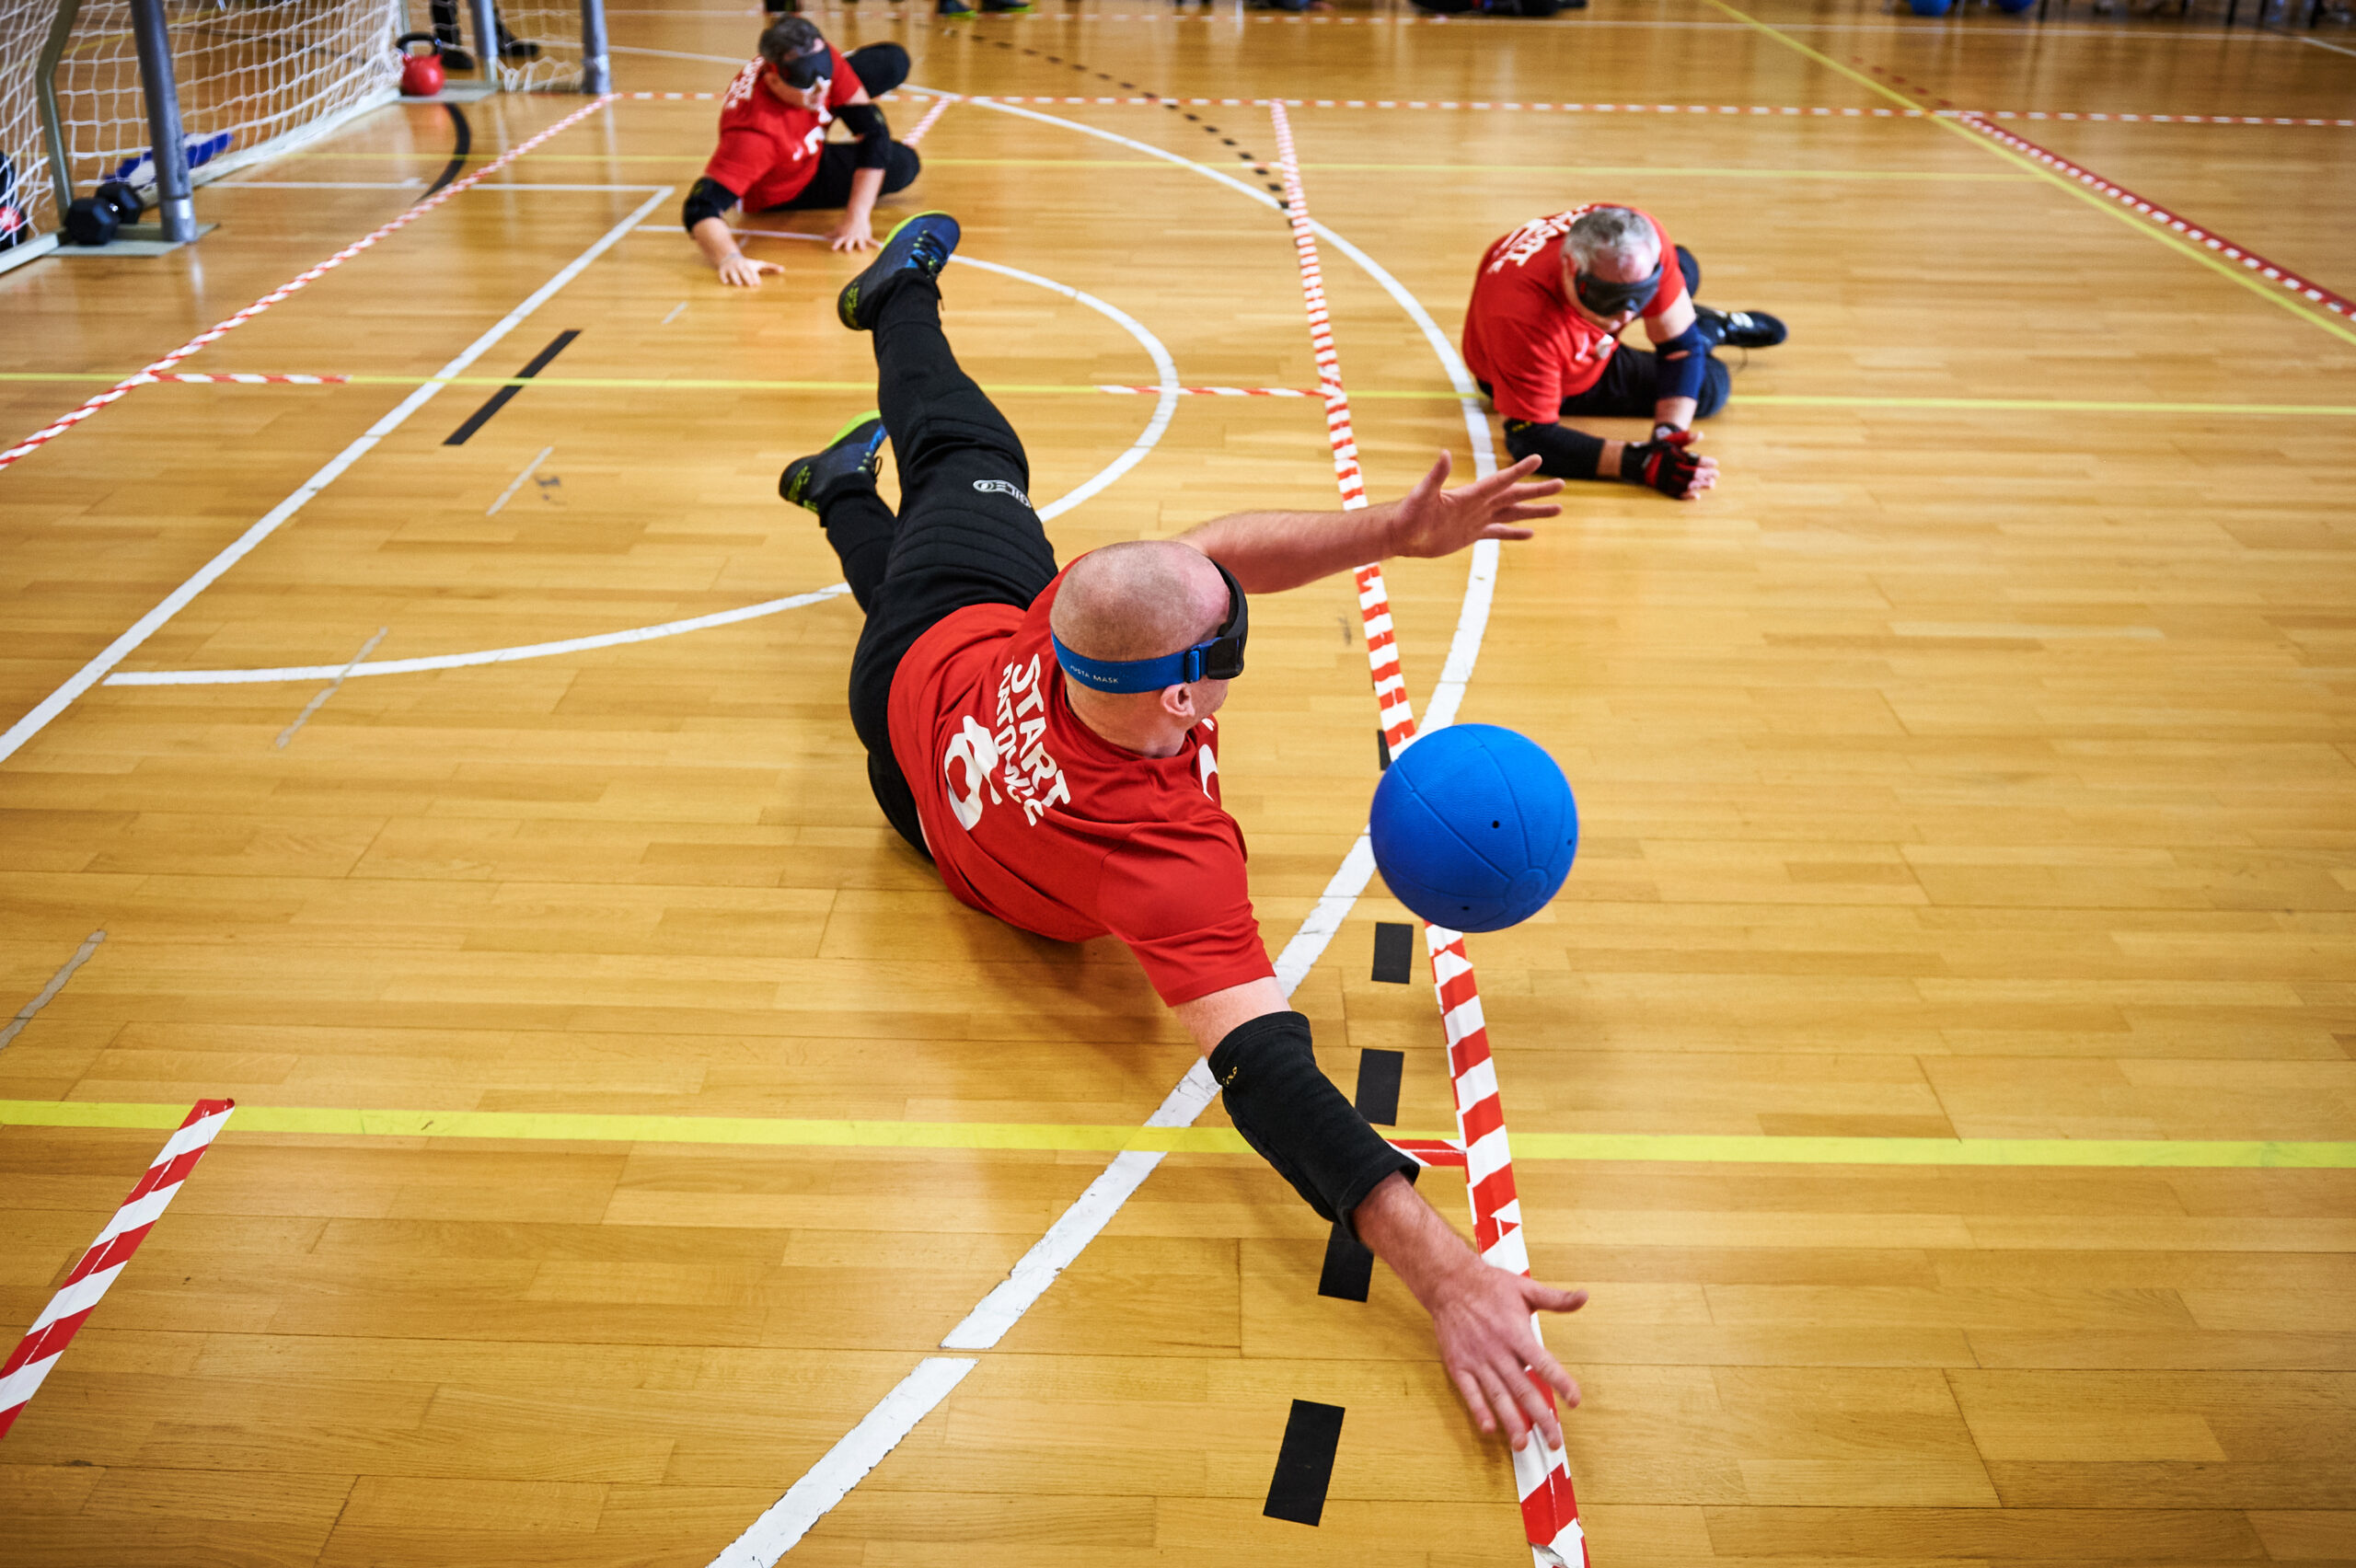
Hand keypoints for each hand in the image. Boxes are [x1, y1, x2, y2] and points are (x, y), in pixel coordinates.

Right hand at [717, 253, 783, 287]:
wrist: (730, 257)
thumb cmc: (748, 264)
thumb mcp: (758, 264)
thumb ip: (770, 267)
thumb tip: (783, 269)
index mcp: (749, 265)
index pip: (752, 271)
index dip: (755, 277)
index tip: (758, 283)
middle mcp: (740, 266)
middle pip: (744, 272)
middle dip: (747, 278)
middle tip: (751, 285)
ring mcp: (731, 268)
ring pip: (733, 273)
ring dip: (736, 278)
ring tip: (739, 285)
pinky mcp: (723, 270)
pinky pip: (722, 274)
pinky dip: (723, 278)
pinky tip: (726, 283)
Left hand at [828, 214, 877, 251]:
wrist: (856, 215)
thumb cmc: (846, 223)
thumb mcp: (839, 229)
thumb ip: (832, 234)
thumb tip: (823, 236)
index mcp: (844, 237)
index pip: (839, 242)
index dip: (836, 245)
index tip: (833, 248)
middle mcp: (851, 239)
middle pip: (849, 246)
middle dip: (848, 248)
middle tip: (847, 250)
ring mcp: (859, 238)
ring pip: (860, 244)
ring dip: (861, 246)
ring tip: (862, 249)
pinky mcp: (866, 236)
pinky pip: (871, 241)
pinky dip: (875, 244)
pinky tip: (879, 247)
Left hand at [1389, 450, 1564, 560]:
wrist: (1400, 534)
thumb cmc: (1408, 513)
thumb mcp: (1422, 494)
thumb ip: (1435, 475)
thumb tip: (1444, 454)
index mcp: (1470, 494)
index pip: (1500, 481)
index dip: (1518, 471)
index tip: (1538, 459)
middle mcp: (1478, 505)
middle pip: (1514, 496)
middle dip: (1537, 491)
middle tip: (1561, 484)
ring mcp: (1476, 519)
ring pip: (1512, 514)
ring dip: (1534, 511)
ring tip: (1558, 508)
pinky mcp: (1471, 534)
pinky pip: (1498, 533)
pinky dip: (1514, 533)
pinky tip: (1530, 534)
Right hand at [1428, 1255, 1587, 1450]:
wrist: (1449, 1282)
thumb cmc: (1490, 1286)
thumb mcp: (1526, 1288)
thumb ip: (1556, 1299)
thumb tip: (1584, 1297)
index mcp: (1517, 1333)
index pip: (1544, 1364)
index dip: (1561, 1384)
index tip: (1575, 1401)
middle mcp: (1498, 1350)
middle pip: (1523, 1389)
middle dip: (1540, 1417)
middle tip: (1554, 1440)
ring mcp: (1477, 1360)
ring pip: (1497, 1396)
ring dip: (1511, 1422)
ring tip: (1522, 1444)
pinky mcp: (1458, 1365)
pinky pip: (1469, 1392)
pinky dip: (1478, 1410)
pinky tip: (1489, 1428)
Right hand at [1621, 428, 1718, 499]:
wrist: (1637, 461)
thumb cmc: (1657, 450)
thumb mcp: (1670, 441)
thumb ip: (1685, 437)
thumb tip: (1701, 435)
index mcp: (1674, 456)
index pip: (1695, 461)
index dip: (1707, 462)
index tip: (1715, 463)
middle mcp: (1671, 469)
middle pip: (1693, 473)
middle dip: (1707, 474)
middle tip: (1716, 475)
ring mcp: (1666, 480)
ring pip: (1687, 484)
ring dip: (1701, 485)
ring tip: (1711, 485)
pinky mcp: (1663, 488)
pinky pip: (1677, 494)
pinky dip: (1687, 496)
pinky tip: (1696, 496)